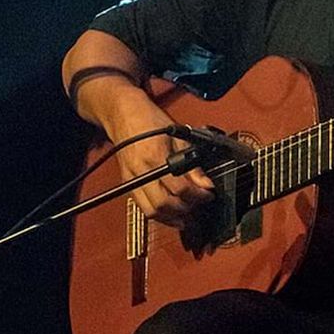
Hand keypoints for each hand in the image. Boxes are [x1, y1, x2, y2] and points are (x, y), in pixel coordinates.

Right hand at [114, 111, 214, 228]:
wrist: (125, 116)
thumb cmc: (151, 123)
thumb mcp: (179, 138)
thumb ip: (192, 164)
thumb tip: (206, 184)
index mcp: (155, 157)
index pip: (178, 187)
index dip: (198, 195)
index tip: (209, 194)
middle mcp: (141, 172)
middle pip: (164, 204)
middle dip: (185, 209)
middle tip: (199, 204)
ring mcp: (131, 180)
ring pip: (152, 211)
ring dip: (172, 218)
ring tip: (188, 215)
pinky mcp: (127, 185)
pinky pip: (143, 208)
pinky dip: (160, 214)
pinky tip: (172, 212)